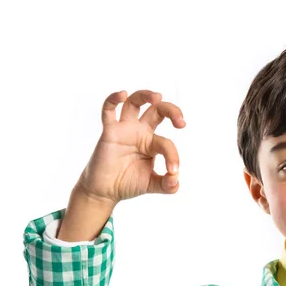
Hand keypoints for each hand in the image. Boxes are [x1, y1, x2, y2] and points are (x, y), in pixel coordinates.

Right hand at [75, 89, 185, 206]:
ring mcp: (124, 129)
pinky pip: (108, 110)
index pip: (167, 143)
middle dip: (172, 111)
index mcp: (152, 143)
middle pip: (157, 110)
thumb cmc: (127, 183)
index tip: (172, 172)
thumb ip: (167, 185)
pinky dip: (113, 99)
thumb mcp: (152, 185)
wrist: (105, 192)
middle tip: (180, 122)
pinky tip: (122, 94)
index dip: (173, 156)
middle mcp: (140, 132)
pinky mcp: (109, 132)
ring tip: (157, 97)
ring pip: (135, 102)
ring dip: (146, 95)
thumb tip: (176, 182)